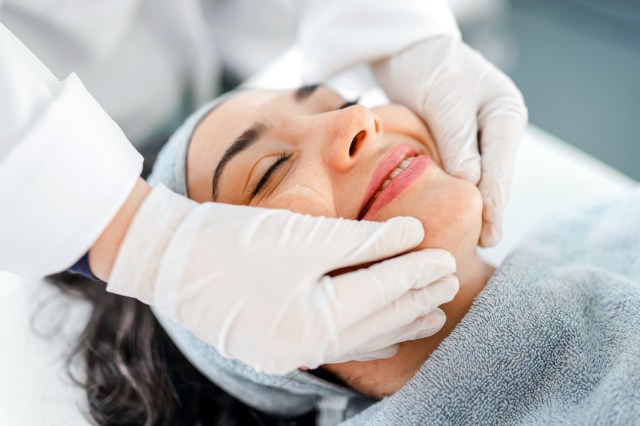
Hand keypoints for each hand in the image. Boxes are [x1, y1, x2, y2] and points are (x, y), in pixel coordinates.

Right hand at [107, 185, 457, 373]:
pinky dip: (366, 334)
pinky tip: (385, 335)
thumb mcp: (303, 235)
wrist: (166, 257)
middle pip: (377, 321)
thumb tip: (412, 233)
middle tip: (451, 283)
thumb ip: (363, 240)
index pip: (382, 293)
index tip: (448, 258)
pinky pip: (336, 343)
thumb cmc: (232, 239)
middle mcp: (304, 346)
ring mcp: (288, 351)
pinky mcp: (276, 344)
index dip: (417, 273)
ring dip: (397, 321)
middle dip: (415, 300)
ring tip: (432, 314)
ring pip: (360, 337)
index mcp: (313, 321)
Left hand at [373, 35, 527, 246]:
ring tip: (466, 239)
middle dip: (487, 210)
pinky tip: (446, 213)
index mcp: (505, 113)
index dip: (496, 200)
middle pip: (494, 176)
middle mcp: (496, 129)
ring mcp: (477, 137)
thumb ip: (458, 141)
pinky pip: (456, 173)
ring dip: (469, 204)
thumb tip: (470, 183)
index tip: (490, 231)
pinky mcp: (455, 144)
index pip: (503, 165)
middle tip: (481, 244)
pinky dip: (451, 192)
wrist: (408, 51)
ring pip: (475, 178)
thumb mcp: (446, 101)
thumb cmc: (431, 67)